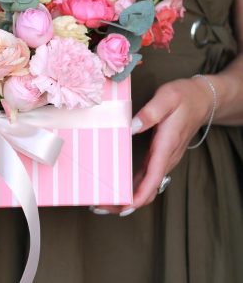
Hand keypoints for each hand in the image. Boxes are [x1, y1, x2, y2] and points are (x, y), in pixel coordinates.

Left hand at [93, 76, 212, 215]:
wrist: (202, 99)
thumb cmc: (184, 97)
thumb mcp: (167, 98)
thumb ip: (149, 113)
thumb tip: (130, 127)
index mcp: (166, 146)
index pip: (153, 177)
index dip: (139, 195)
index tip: (124, 206)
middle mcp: (166, 157)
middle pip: (148, 188)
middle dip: (126, 202)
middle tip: (101, 206)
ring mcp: (164, 158)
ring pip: (147, 185)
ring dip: (128, 197)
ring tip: (104, 201)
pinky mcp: (161, 155)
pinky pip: (147, 176)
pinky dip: (133, 186)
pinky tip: (120, 188)